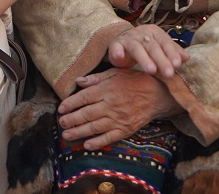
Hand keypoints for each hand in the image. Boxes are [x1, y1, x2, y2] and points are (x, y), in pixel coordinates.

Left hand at [58, 66, 177, 149]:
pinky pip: (110, 138)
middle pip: (86, 114)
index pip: (83, 98)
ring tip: (67, 135)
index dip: (70, 104)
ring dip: (79, 132)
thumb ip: (95, 78)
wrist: (158, 95)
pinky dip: (98, 142)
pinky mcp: (126, 129)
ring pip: (95, 128)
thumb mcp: (114, 73)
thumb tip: (77, 81)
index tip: (60, 109)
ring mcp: (119, 119)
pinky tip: (87, 145)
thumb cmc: (134, 81)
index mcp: (107, 90)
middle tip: (60, 123)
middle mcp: (111, 105)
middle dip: (71, 120)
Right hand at [107, 23, 187, 77]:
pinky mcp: (115, 44)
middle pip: (153, 47)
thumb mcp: (161, 47)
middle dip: (161, 60)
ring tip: (151, 70)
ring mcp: (128, 38)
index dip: (171, 53)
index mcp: (155, 32)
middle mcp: (142, 33)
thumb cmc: (146, 47)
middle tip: (169, 73)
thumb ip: (173, 51)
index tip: (177, 65)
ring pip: (136, 48)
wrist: (123, 41)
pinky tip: (120, 57)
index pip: (165, 42)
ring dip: (144, 59)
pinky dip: (117, 52)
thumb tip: (186, 57)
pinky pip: (116, 47)